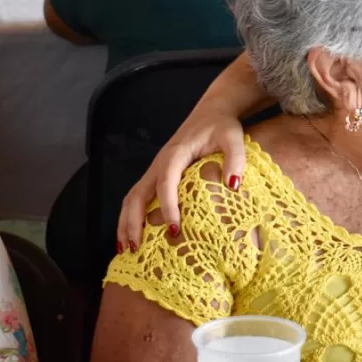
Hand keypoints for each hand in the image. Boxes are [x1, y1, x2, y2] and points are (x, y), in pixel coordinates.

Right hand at [116, 102, 246, 251]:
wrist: (212, 112)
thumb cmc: (222, 126)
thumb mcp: (233, 138)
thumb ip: (235, 159)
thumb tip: (233, 185)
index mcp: (175, 154)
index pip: (166, 184)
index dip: (168, 207)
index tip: (174, 229)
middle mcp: (159, 163)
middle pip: (137, 194)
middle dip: (133, 222)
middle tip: (136, 248)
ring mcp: (155, 169)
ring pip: (132, 198)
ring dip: (126, 223)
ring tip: (126, 249)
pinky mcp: (157, 175)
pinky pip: (137, 197)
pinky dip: (130, 217)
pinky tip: (132, 236)